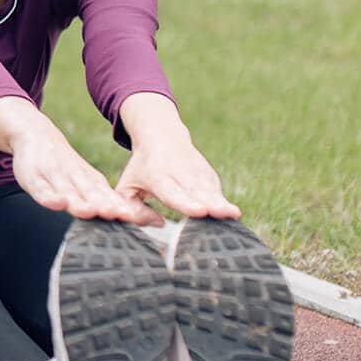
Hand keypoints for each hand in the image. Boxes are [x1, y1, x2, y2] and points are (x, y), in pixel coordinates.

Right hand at [0, 98, 156, 224]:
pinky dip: (49, 197)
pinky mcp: (35, 179)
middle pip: (94, 196)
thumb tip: (147, 219)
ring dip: (81, 203)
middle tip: (121, 214)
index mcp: (93, 185)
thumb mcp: (88, 184)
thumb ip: (109, 201)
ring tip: (91, 211)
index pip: (114, 201)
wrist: (36, 136)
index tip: (150, 220)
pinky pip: (43, 190)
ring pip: (70, 192)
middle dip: (107, 206)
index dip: (130, 211)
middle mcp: (78, 181)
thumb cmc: (65, 168)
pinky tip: (57, 203)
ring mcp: (56, 179)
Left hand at [115, 138, 240, 218]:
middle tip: (227, 214)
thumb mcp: (127, 186)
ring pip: (211, 190)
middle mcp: (179, 172)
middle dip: (212, 204)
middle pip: (197, 191)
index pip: (172, 192)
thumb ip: (133, 209)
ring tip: (233, 215)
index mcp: (156, 176)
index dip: (186, 203)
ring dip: (222, 203)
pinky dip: (223, 203)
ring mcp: (196, 171)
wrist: (161, 136)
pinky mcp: (209, 174)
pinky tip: (230, 214)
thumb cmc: (141, 169)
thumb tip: (158, 224)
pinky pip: (217, 192)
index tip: (200, 211)